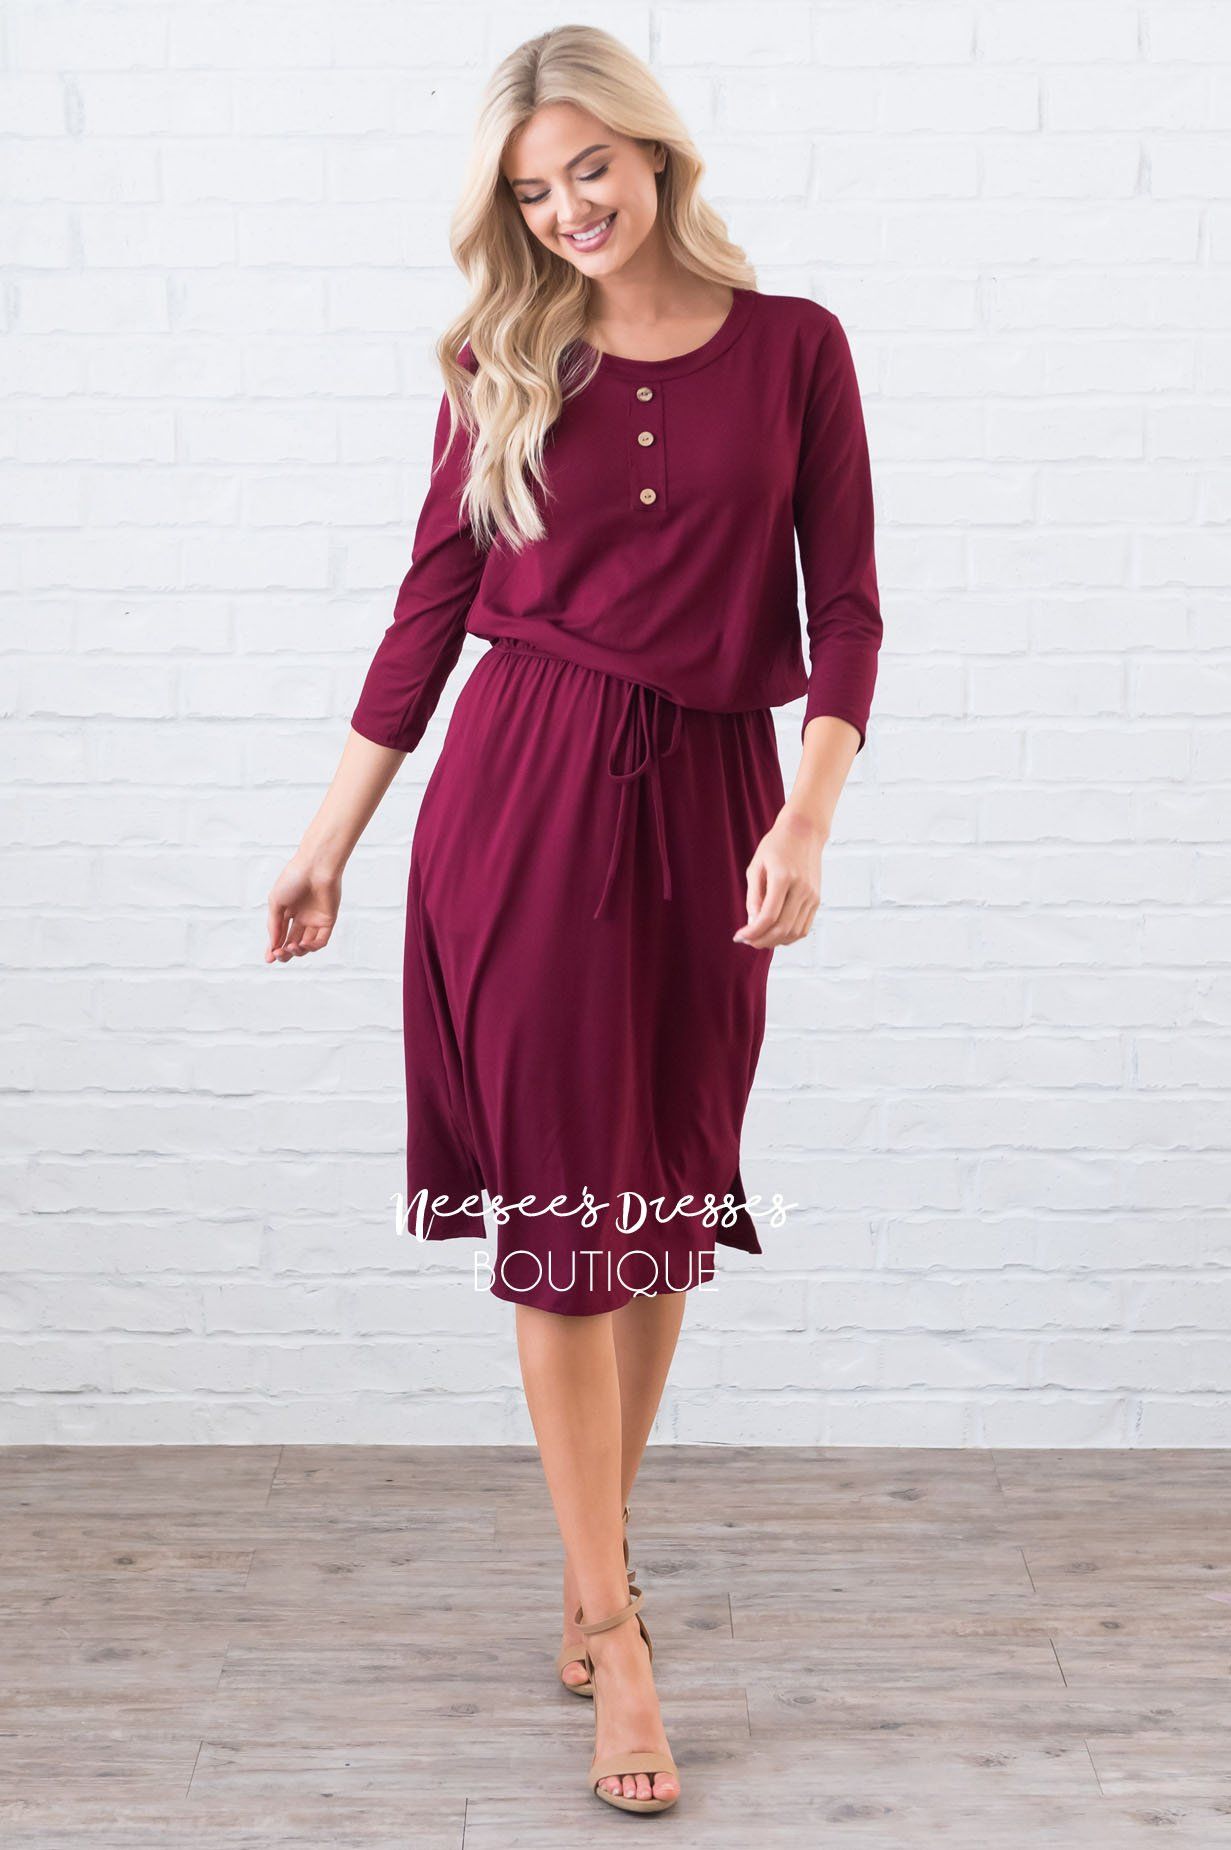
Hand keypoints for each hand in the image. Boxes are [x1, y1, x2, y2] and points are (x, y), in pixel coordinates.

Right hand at [265, 854, 341, 963]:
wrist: (315, 866)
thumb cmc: (293, 879)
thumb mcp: (276, 902)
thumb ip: (274, 925)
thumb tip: (273, 946)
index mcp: (288, 911)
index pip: (280, 935)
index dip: (274, 948)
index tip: (268, 959)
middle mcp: (302, 917)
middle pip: (292, 943)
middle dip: (284, 953)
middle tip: (279, 954)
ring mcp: (315, 919)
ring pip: (306, 945)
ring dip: (297, 951)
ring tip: (290, 947)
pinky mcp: (328, 920)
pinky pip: (321, 940)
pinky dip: (311, 946)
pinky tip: (302, 944)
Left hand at [733, 806, 825, 948]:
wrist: (805, 832)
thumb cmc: (776, 846)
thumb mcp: (756, 866)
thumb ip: (753, 896)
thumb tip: (752, 924)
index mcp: (783, 878)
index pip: (769, 917)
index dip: (752, 932)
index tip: (739, 937)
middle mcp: (801, 889)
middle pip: (782, 928)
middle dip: (762, 941)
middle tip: (747, 941)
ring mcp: (812, 896)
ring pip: (794, 932)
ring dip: (775, 941)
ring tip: (759, 938)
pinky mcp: (817, 899)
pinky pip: (804, 927)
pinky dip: (789, 936)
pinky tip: (775, 933)